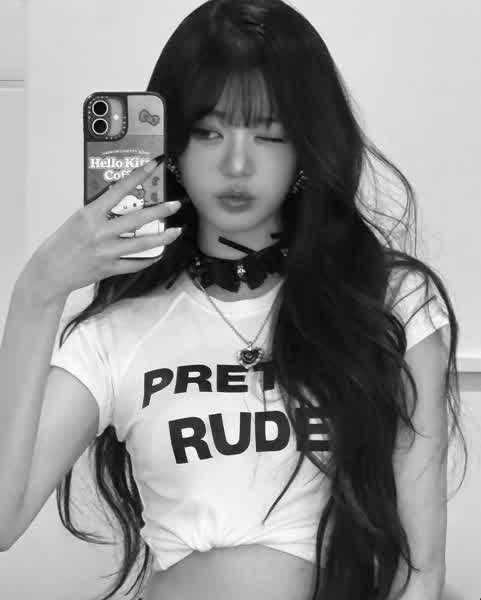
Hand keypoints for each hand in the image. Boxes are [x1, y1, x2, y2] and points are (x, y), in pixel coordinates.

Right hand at [23, 159, 182, 301]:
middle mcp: (100, 232)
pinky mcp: (109, 268)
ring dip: (162, 237)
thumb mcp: (78, 219)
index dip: (138, 176)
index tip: (152, 165)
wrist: (50, 271)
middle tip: (175, 204)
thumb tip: (121, 202)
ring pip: (142, 243)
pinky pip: (135, 263)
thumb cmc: (62, 244)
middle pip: (138, 219)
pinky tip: (158, 253)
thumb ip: (99, 211)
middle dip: (160, 210)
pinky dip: (148, 258)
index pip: (119, 189)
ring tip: (176, 231)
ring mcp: (106, 252)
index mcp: (90, 214)